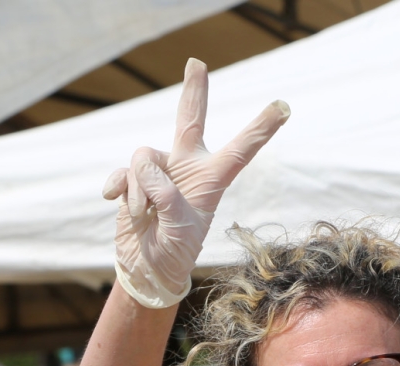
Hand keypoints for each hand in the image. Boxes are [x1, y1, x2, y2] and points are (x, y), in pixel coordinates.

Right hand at [103, 58, 290, 307]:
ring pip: (145, 158)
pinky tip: (116, 202)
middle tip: (197, 63)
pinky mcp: (133, 179)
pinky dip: (120, 189)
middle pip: (191, 121)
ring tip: (145, 217)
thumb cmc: (173, 254)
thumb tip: (145, 169)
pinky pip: (123, 172)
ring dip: (141, 191)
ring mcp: (159, 173)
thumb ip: (167, 196)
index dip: (260, 129)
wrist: (146, 269)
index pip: (239, 151)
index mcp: (211, 182)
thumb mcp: (179, 228)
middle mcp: (187, 170)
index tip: (283, 107)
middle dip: (193, 92)